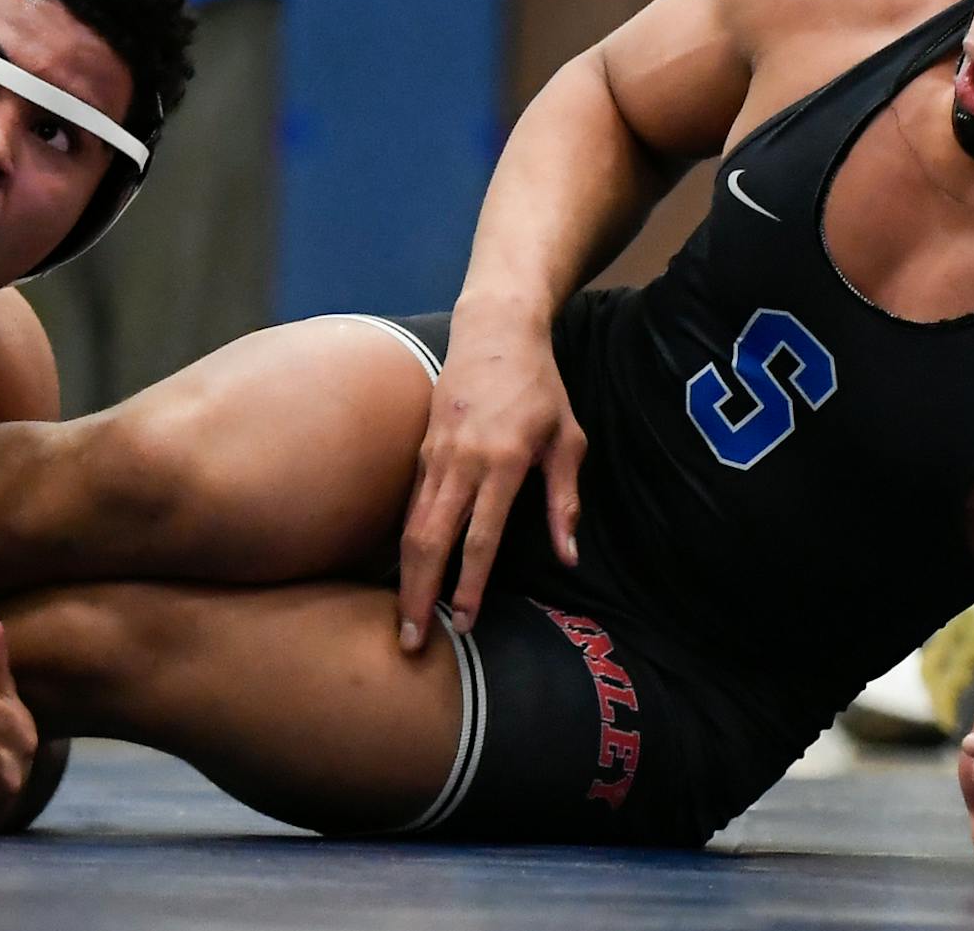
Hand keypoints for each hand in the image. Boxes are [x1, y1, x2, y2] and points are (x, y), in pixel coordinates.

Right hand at [398, 302, 584, 651]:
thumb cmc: (541, 387)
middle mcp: (461, 461)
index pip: (479, 538)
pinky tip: (407, 573)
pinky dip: (405, 543)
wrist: (495, 332)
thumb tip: (569, 556)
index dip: (469, 586)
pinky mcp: (421, 449)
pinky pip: (410, 504)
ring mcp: (435, 454)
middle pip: (428, 540)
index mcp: (501, 462)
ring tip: (405, 619)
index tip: (464, 623)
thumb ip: (564, 501)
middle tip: (411, 641)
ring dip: (406, 575)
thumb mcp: (569, 440)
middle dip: (417, 594)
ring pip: (410, 525)